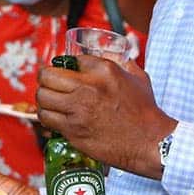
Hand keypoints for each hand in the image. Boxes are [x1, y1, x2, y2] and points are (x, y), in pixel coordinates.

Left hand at [36, 55, 176, 178]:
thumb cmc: (145, 111)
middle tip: (48, 83)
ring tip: (49, 100)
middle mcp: (87, 88)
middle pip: (47, 76)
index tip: (66, 72)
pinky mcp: (73, 130)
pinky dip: (46, 116)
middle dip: (45, 78)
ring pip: (42, 97)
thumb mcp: (137, 77)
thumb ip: (122, 62)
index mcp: (104, 71)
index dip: (66, 65)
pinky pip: (46, 118)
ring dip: (43, 98)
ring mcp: (78, 110)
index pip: (71, 60)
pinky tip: (53, 116)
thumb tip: (108, 53)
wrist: (151, 142)